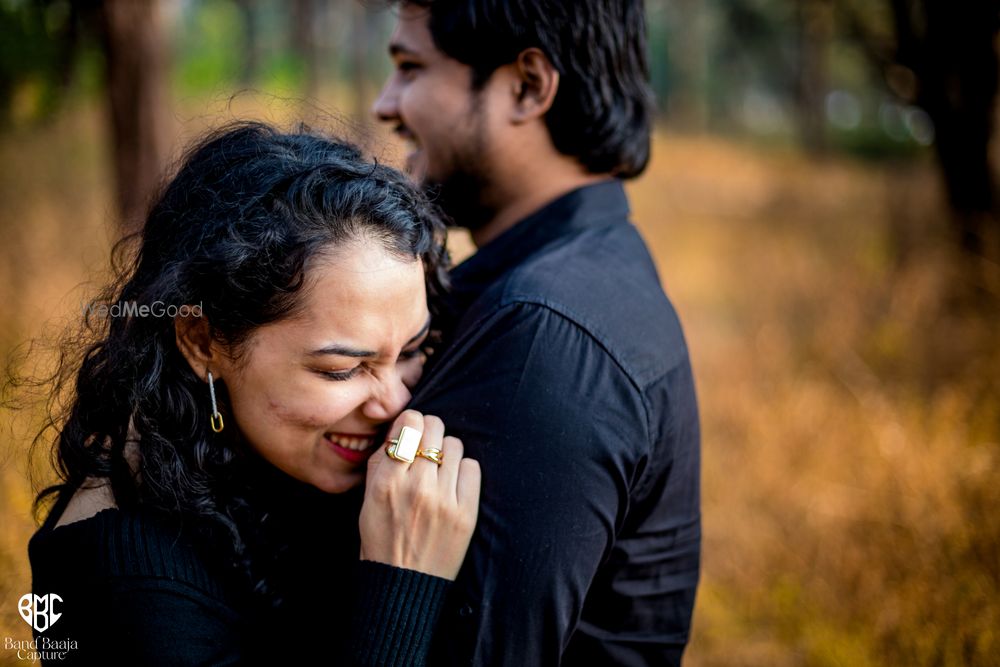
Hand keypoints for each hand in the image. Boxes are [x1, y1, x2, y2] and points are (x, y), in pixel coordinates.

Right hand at [359, 410, 480, 579]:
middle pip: (435, 427)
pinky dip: (463, 471)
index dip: (412, 423)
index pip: (410, 423)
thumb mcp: (367, 498)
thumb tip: (401, 427)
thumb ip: (381, 460)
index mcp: (387, 481)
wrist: (404, 584)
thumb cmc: (382, 538)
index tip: (411, 432)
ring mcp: (444, 499)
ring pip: (454, 445)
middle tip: (426, 449)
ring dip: (446, 453)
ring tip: (438, 471)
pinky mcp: (466, 512)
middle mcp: (416, 486)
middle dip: (430, 433)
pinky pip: (472, 468)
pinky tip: (453, 485)